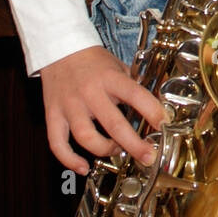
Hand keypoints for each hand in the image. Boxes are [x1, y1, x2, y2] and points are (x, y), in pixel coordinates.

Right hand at [40, 44, 167, 174]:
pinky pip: (57, 143)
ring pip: (86, 136)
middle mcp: (90, 93)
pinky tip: (83, 167)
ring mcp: (70, 105)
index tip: (164, 125)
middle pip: (114, 124)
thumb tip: (154, 107)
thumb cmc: (93, 61)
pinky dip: (69, 159)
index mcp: (110, 78)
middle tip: (148, 156)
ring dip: (105, 150)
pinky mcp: (53, 115)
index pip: (135, 95)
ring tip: (116, 150)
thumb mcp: (118, 66)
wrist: (59, 49)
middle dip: (134, 144)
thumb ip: (132, 86)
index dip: (152, 111)